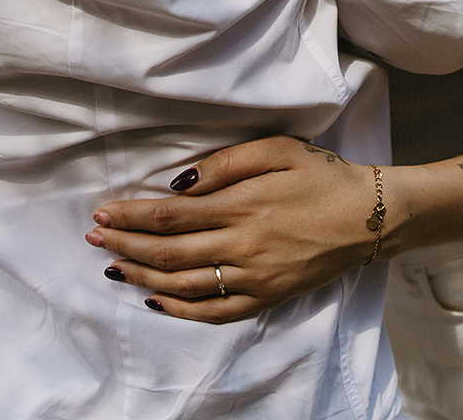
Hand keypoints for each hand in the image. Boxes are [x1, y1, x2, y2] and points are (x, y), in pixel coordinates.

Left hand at [84, 137, 376, 323]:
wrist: (368, 217)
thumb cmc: (322, 176)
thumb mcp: (278, 150)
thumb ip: (227, 163)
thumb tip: (179, 183)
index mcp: (243, 205)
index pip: (170, 216)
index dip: (131, 216)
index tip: (103, 212)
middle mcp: (243, 246)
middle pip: (168, 253)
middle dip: (125, 246)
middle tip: (94, 240)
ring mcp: (253, 278)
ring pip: (183, 285)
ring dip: (142, 277)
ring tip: (113, 268)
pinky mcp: (265, 298)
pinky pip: (212, 312)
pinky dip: (178, 309)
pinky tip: (155, 299)